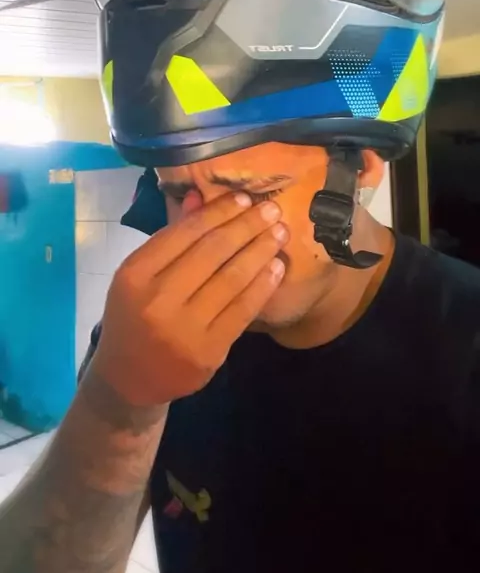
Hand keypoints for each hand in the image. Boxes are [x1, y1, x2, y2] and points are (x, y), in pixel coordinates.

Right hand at [93, 192, 287, 406]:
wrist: (128, 377)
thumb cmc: (134, 314)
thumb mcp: (141, 273)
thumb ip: (171, 235)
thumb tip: (200, 195)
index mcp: (135, 274)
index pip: (186, 232)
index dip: (220, 212)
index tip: (245, 198)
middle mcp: (157, 299)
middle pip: (212, 251)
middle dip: (247, 226)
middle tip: (272, 209)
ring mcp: (184, 329)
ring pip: (232, 278)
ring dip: (261, 250)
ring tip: (280, 232)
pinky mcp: (209, 352)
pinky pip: (243, 310)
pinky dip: (263, 285)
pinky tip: (276, 267)